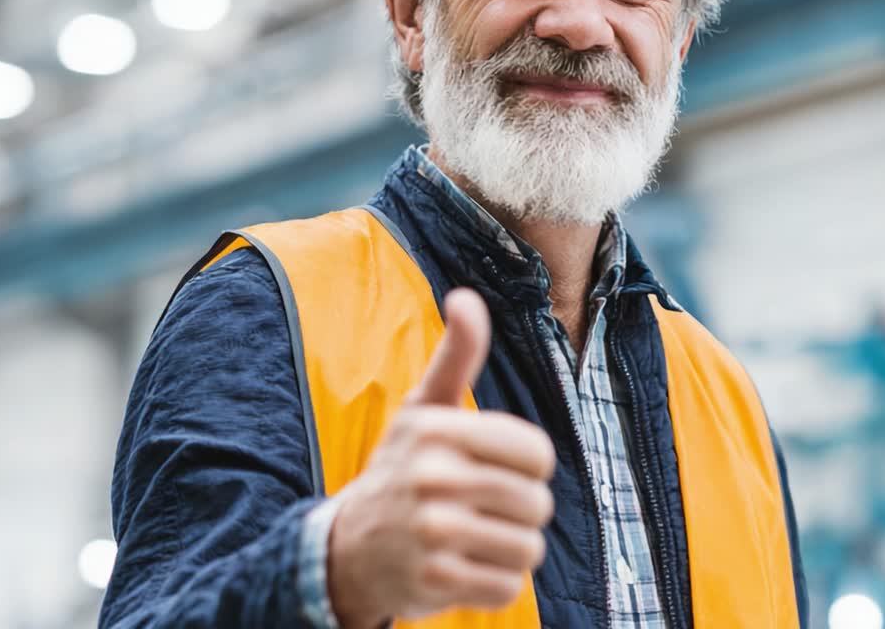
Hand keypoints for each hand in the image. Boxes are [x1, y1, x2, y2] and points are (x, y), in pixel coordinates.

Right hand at [326, 289, 556, 628]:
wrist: (347, 549)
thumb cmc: (401, 469)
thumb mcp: (422, 409)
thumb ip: (455, 356)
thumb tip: (466, 297)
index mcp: (436, 430)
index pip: (537, 453)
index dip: (528, 466)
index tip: (497, 468)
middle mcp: (431, 477)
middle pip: (536, 504)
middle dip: (520, 512)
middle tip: (483, 509)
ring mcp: (431, 532)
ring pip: (528, 548)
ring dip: (510, 549)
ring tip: (475, 538)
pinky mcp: (433, 581)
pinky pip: (507, 587)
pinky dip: (494, 583)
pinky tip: (462, 567)